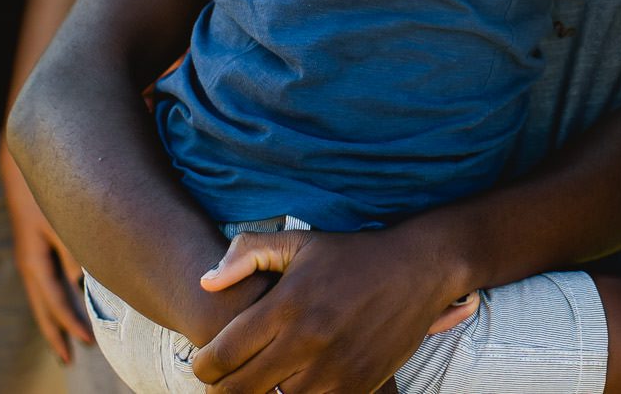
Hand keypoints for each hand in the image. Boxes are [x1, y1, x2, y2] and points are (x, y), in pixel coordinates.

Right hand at [1, 150, 92, 362]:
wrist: (22, 158)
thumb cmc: (43, 185)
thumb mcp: (57, 217)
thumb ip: (72, 248)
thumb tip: (81, 281)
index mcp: (33, 259)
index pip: (54, 300)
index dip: (70, 323)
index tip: (86, 344)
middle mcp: (30, 260)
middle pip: (43, 305)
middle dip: (56, 331)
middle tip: (68, 359)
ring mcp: (31, 251)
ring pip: (42, 294)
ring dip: (54, 317)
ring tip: (65, 340)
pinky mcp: (36, 240)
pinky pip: (45, 278)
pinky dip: (55, 295)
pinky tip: (66, 298)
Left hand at [189, 227, 471, 391]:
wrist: (418, 268)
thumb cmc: (351, 254)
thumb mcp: (298, 242)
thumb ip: (246, 254)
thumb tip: (207, 282)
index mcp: (286, 304)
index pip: (223, 353)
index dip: (203, 366)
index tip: (204, 364)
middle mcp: (306, 339)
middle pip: (241, 389)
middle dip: (222, 389)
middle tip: (223, 381)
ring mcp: (333, 366)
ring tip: (261, 380)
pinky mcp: (358, 384)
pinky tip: (296, 381)